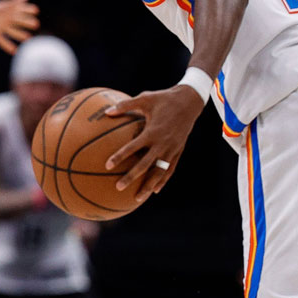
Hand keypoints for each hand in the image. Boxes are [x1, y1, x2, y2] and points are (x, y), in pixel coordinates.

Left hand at [0, 0, 39, 54]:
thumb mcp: (3, 8)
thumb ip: (15, 2)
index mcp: (5, 11)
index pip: (19, 9)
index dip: (27, 8)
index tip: (36, 10)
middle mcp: (3, 18)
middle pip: (17, 20)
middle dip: (26, 22)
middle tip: (36, 24)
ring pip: (12, 31)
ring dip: (20, 34)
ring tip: (28, 38)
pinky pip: (3, 41)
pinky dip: (9, 46)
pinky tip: (15, 51)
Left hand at [104, 85, 203, 200]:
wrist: (190, 102)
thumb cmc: (164, 99)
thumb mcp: (145, 98)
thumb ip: (125, 106)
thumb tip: (107, 112)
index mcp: (152, 132)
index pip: (133, 147)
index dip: (120, 156)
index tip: (107, 165)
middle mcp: (162, 144)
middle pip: (145, 165)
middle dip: (132, 177)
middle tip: (118, 187)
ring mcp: (172, 150)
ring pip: (159, 172)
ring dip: (148, 185)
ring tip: (137, 198)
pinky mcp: (178, 152)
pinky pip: (170, 169)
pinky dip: (163, 180)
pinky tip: (155, 190)